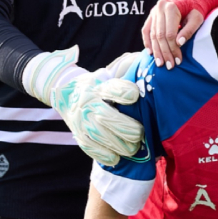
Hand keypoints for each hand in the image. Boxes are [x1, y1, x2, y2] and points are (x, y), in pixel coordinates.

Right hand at [23, 47, 144, 164]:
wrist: (64, 92)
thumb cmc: (98, 84)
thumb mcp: (108, 74)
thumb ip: (128, 70)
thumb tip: (152, 61)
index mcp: (99, 86)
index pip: (113, 89)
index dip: (125, 93)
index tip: (135, 96)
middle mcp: (89, 103)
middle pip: (108, 118)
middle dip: (129, 129)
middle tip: (139, 133)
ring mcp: (81, 120)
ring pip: (101, 136)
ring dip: (121, 145)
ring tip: (134, 147)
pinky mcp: (79, 135)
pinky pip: (92, 149)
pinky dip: (106, 155)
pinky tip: (117, 156)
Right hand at [142, 0, 202, 66]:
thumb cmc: (197, 9)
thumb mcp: (197, 19)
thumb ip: (189, 30)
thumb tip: (178, 44)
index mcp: (171, 7)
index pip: (169, 33)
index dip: (173, 48)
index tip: (178, 60)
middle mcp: (159, 8)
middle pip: (160, 35)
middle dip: (164, 52)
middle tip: (169, 65)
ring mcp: (154, 11)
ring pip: (152, 34)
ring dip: (156, 50)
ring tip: (160, 63)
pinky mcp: (151, 15)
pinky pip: (146, 30)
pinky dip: (147, 42)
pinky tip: (151, 53)